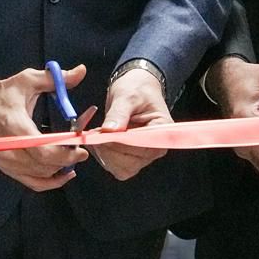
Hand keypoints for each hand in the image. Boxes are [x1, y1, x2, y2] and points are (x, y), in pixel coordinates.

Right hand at [0, 66, 87, 191]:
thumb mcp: (28, 80)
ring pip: (41, 175)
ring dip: (61, 168)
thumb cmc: (4, 93)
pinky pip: (33, 183)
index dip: (65, 154)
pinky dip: (51, 182)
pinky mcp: (7, 168)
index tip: (81, 148)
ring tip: (74, 156)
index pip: (42, 151)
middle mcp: (9, 149)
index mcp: (15, 127)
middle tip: (81, 148)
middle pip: (45, 165)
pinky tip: (64, 173)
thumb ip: (56, 79)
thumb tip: (81, 71)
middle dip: (67, 159)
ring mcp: (7, 162)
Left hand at [97, 64, 170, 180]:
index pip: (143, 148)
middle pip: (131, 163)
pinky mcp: (131, 158)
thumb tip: (109, 131)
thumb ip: (119, 113)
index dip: (121, 144)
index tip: (104, 133)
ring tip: (97, 133)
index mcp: (162, 132)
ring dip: (105, 153)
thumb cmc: (136, 90)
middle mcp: (155, 149)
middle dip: (110, 149)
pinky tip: (99, 139)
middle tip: (96, 132)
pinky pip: (115, 166)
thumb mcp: (127, 96)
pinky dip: (103, 155)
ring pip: (121, 168)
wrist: (134, 90)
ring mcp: (143, 156)